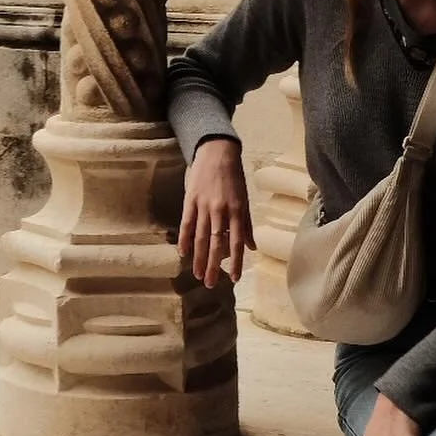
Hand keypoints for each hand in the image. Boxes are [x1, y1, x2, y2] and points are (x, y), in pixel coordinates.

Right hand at [177, 138, 255, 287]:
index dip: (235, 261)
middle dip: (212, 265)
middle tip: (209, 284)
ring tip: (196, 273)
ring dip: (198, 257)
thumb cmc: (233, 176)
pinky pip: (187, 222)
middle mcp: (220, 210)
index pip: (236, 242)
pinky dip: (185, 238)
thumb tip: (252, 247)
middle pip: (215, 243)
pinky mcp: (190, 199)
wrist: (217, 151)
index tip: (233, 278)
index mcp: (236, 211)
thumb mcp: (244, 199)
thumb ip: (246, 224)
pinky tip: (183, 252)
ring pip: (200, 236)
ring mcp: (203, 205)